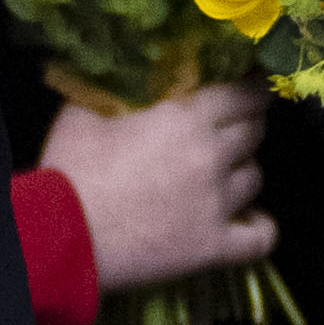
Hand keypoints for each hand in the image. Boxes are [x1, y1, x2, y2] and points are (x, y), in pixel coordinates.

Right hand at [42, 80, 276, 291]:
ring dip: (244, 170)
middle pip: (254, 132)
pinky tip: (251, 218)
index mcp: (187, 118)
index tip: (252, 84)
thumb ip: (114, 92)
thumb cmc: (69, 170)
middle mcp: (213, 157)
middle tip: (234, 126)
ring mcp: (218, 205)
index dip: (253, 87)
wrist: (62, 234)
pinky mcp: (214, 247)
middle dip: (248, 124)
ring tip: (226, 173)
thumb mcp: (84, 112)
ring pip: (256, 177)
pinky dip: (261, 226)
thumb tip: (121, 77)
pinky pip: (261, 237)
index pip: (243, 94)